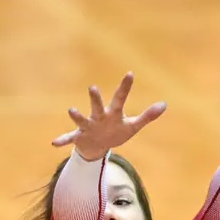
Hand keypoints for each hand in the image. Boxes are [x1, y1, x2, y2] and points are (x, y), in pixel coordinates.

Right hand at [51, 73, 166, 158]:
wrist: (97, 146)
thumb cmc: (116, 132)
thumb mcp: (133, 126)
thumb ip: (148, 116)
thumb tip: (165, 105)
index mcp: (113, 113)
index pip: (120, 98)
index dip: (125, 87)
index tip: (130, 74)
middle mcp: (99, 117)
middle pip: (98, 106)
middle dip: (95, 99)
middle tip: (92, 88)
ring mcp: (88, 127)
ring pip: (82, 121)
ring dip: (77, 116)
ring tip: (71, 110)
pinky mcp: (79, 137)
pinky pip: (70, 139)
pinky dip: (62, 140)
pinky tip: (54, 143)